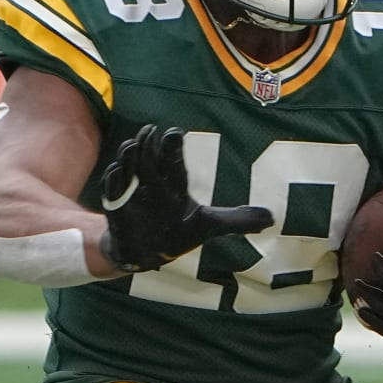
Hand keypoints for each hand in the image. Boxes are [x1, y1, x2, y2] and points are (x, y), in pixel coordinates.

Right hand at [99, 124, 273, 271]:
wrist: (147, 252)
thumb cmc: (178, 232)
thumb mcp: (209, 226)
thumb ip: (237, 221)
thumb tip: (271, 219)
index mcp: (175, 184)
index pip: (173, 162)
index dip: (172, 148)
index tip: (173, 132)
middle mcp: (153, 185)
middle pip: (149, 160)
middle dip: (148, 146)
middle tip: (149, 130)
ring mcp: (133, 195)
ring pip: (129, 171)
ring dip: (129, 158)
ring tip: (131, 145)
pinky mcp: (117, 209)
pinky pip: (112, 192)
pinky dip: (112, 182)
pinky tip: (115, 172)